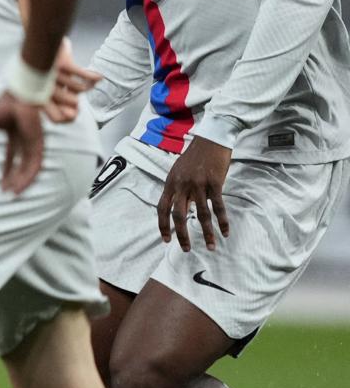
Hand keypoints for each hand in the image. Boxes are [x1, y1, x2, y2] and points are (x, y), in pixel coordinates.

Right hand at [0, 91, 44, 194]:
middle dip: (14, 178)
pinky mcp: (38, 145)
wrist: (19, 95)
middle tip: (6, 191)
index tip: (1, 183)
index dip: (6, 170)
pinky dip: (28, 177)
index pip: (11, 157)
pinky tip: (20, 186)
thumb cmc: (6, 104)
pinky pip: (34, 166)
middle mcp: (26, 141)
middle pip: (21, 165)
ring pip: (29, 168)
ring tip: (13, 193)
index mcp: (15, 135)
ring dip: (21, 181)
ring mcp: (33, 143)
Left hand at [45, 39, 101, 123]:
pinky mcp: (62, 63)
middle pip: (72, 103)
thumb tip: (73, 114)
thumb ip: (56, 100)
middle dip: (78, 100)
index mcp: (37, 96)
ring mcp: (52, 75)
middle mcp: (44, 87)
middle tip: (75, 95)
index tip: (74, 111)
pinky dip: (94, 76)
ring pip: (79, 89)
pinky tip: (99, 77)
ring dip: (87, 86)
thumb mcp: (44, 85)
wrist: (37, 41)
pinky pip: (84, 75)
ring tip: (87, 83)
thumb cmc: (43, 67)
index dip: (69, 118)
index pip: (56, 119)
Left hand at [158, 136, 231, 250]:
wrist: (211, 139)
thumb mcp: (179, 172)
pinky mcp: (214, 183)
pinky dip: (221, 221)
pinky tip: (225, 232)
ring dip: (206, 232)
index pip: (162, 208)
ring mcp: (198, 184)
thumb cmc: (195, 156)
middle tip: (186, 249)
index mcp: (170, 183)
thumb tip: (181, 208)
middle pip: (178, 215)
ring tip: (210, 246)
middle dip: (182, 235)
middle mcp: (182, 185)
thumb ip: (178, 190)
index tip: (166, 239)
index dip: (163, 225)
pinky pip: (218, 207)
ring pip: (200, 214)